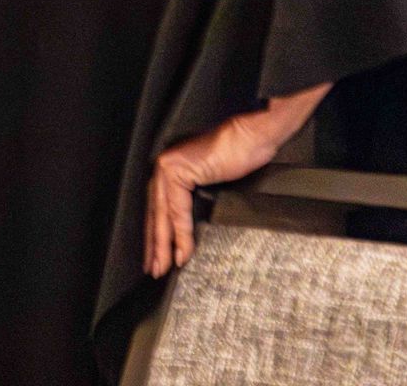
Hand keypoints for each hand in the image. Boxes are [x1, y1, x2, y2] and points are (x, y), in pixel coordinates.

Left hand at [145, 84, 329, 276]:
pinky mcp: (178, 170)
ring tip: (164, 266)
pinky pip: (177, 209)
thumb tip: (187, 226)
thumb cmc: (237, 157)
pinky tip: (182, 251)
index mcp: (170, 170)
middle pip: (155, 213)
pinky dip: (180, 232)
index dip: (157, 235)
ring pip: (162, 214)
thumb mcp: (211, 183)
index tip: (156, 258)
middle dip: (154, 244)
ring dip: (164, 244)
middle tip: (154, 269)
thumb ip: (195, 198)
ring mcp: (167, 167)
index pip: (157, 208)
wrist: (251, 137)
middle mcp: (163, 167)